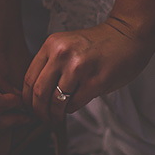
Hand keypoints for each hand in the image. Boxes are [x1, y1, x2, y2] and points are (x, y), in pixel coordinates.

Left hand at [23, 17, 154, 124]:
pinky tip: (73, 106)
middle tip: (42, 118)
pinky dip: (71, 109)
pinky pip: (74, 104)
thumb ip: (52, 64)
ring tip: (56, 119)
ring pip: (56, 101)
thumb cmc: (99, 44)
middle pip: (39, 92)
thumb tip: (37, 93)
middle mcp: (62, 54)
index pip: (29, 78)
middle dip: (39, 111)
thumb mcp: (67, 45)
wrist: (127, 35)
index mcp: (52, 45)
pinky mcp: (95, 81)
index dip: (27, 99)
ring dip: (55, 115)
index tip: (30, 108)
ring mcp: (78, 68)